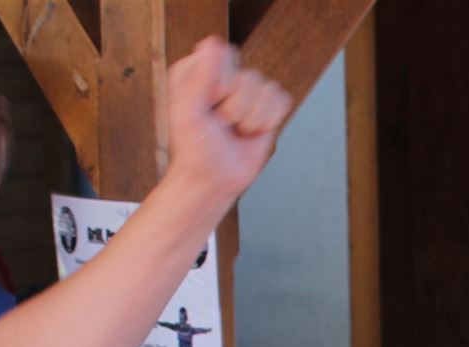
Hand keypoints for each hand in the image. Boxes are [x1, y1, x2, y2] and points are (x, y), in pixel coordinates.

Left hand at [163, 36, 290, 206]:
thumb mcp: (187, 113)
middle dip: (238, 108)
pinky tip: (252, 131)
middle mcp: (222, 77)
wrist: (215, 180)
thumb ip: (199, 78)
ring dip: (252, 118)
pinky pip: (281, 100)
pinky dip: (268, 121)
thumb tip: (214, 44)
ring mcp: (246, 92)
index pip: (223, 57)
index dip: (220, 85)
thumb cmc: (196, 151)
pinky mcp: (266, 107)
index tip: (208, 106)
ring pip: (267, 89)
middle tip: (222, 124)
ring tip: (236, 130)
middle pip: (249, 77)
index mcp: (198, 71)